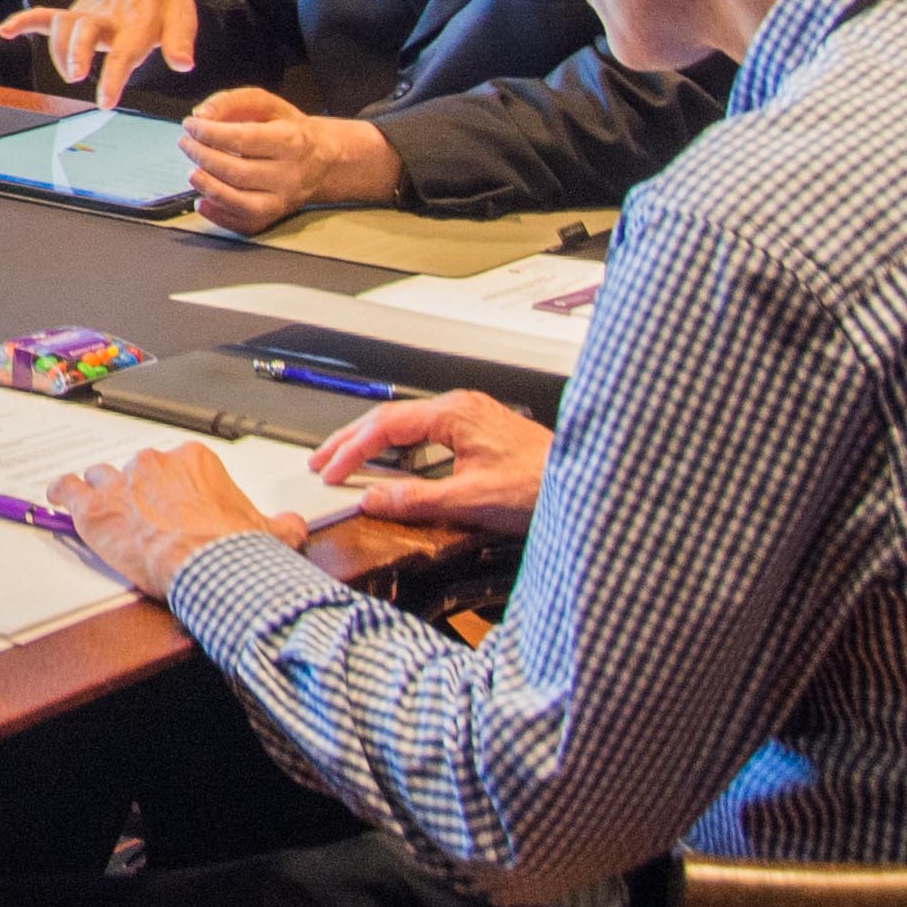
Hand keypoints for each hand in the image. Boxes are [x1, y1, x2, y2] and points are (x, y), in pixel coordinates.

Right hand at [2, 0, 196, 110]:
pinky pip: (45, 14)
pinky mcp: (75, 11)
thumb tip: (183, 64)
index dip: (113, 78)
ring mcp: (88, 13)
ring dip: (57, 49)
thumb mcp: (183, 14)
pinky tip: (5, 31)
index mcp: (137, 24)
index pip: (123, 53)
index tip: (104, 102)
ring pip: (63, 26)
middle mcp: (108, 18)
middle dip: (76, 52)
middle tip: (76, 76)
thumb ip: (181, 41)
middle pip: (85, 31)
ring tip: (68, 72)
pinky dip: (24, 20)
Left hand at [41, 443, 299, 599]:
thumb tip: (292, 525)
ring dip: (103, 492)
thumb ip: (281, 524)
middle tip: (149, 519)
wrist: (209, 567)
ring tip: (107, 510)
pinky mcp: (93, 508)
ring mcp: (120, 482)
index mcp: (194, 460)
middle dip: (141, 491)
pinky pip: (66, 488)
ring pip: (101, 476)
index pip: (178, 466)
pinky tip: (61, 499)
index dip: (176, 489)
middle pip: (139, 470)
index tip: (178, 507)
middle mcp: (154, 464)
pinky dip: (62, 493)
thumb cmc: (234, 549)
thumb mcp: (273, 533)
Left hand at [178, 87, 403, 232]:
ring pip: (239, 202)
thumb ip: (232, 102)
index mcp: (291, 141)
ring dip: (207, 188)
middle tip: (186, 144)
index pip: (243, 139)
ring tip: (191, 172)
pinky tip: (202, 200)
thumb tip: (202, 114)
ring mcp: (282, 200)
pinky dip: (217, 215)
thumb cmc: (289, 130)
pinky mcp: (274, 217)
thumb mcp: (267, 105)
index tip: (191, 124)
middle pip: (237, 171)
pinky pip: (242, 223)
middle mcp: (289, 174)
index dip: (210, 132)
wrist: (323, 160)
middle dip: (202, 156)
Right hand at [310, 391, 547, 534]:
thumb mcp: (471, 498)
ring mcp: (472, 418)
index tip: (330, 472)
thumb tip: (373, 498)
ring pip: (408, 424)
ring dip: (374, 443)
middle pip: (391, 418)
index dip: (351, 449)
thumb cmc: (542, 484)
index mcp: (454, 413)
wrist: (585, 483)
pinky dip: (400, 449)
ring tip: (346, 461)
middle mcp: (462, 408)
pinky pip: (427, 434)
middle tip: (321, 461)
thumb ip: (417, 498)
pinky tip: (393, 465)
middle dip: (351, 441)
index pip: (385, 425)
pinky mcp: (480, 434)